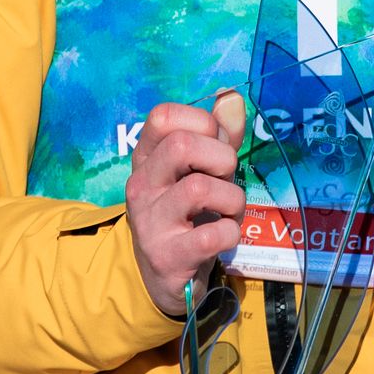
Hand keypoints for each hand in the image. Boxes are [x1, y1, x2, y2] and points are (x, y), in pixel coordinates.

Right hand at [124, 91, 249, 319]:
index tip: (214, 145)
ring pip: (200, 189)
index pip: (164, 116)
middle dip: (222, 158)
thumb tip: (231, 96)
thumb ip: (219, 135)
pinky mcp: (167, 256)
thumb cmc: (188, 213)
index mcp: (146, 158)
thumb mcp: (202, 170)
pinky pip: (213, 234)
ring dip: (232, 200)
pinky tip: (223, 236)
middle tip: (226, 179)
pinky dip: (231, 232)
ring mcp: (150, 222)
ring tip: (229, 211)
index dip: (201, 123)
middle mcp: (140, 185)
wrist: (165, 277)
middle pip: (181, 145)